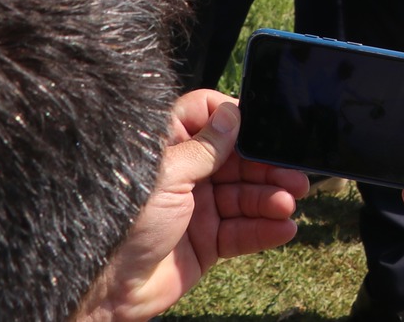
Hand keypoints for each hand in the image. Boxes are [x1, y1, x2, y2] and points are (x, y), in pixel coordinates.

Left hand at [72, 90, 307, 321]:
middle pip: (239, 159)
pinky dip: (265, 229)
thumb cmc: (122, 225)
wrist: (109, 290)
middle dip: (268, 166)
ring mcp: (200, 209)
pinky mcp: (208, 242)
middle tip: (294, 174)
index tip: (264, 127)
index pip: (209, 117)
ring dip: (271, 198)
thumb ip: (205, 147)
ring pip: (246, 196)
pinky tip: (284, 228)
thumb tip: (234, 113)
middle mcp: (188, 174)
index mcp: (171, 149)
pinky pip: (243, 231)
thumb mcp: (167, 177)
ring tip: (287, 203)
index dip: (237, 119)